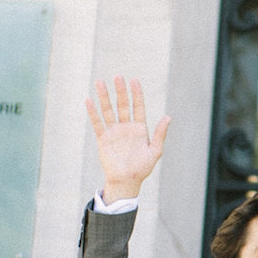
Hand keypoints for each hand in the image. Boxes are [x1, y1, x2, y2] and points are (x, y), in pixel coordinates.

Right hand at [85, 76, 170, 202]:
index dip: (136, 94)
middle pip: (122, 105)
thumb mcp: (154, 151)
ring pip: (108, 110)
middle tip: (118, 76)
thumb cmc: (142, 168)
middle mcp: (126, 127)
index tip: (134, 80)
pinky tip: (89, 101)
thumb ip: (160, 134)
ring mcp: (114, 132)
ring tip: (100, 82)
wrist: (126, 181)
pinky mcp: (103, 139)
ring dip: (104, 97)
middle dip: (120, 91)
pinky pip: (97, 123)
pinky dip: (93, 113)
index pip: (138, 107)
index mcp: (140, 129)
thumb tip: (168, 117)